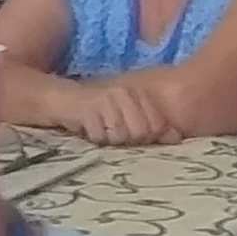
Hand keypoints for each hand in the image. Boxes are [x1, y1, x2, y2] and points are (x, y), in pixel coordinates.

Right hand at [62, 72, 187, 145]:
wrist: (60, 100)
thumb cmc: (95, 114)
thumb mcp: (126, 119)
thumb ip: (152, 128)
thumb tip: (176, 138)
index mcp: (137, 94)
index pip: (156, 126)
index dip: (147, 139)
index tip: (130, 137)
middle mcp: (124, 94)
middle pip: (140, 133)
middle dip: (127, 141)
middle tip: (111, 135)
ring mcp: (106, 100)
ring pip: (121, 136)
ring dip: (108, 141)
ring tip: (99, 131)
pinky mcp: (88, 109)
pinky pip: (100, 136)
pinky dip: (94, 139)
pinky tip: (88, 130)